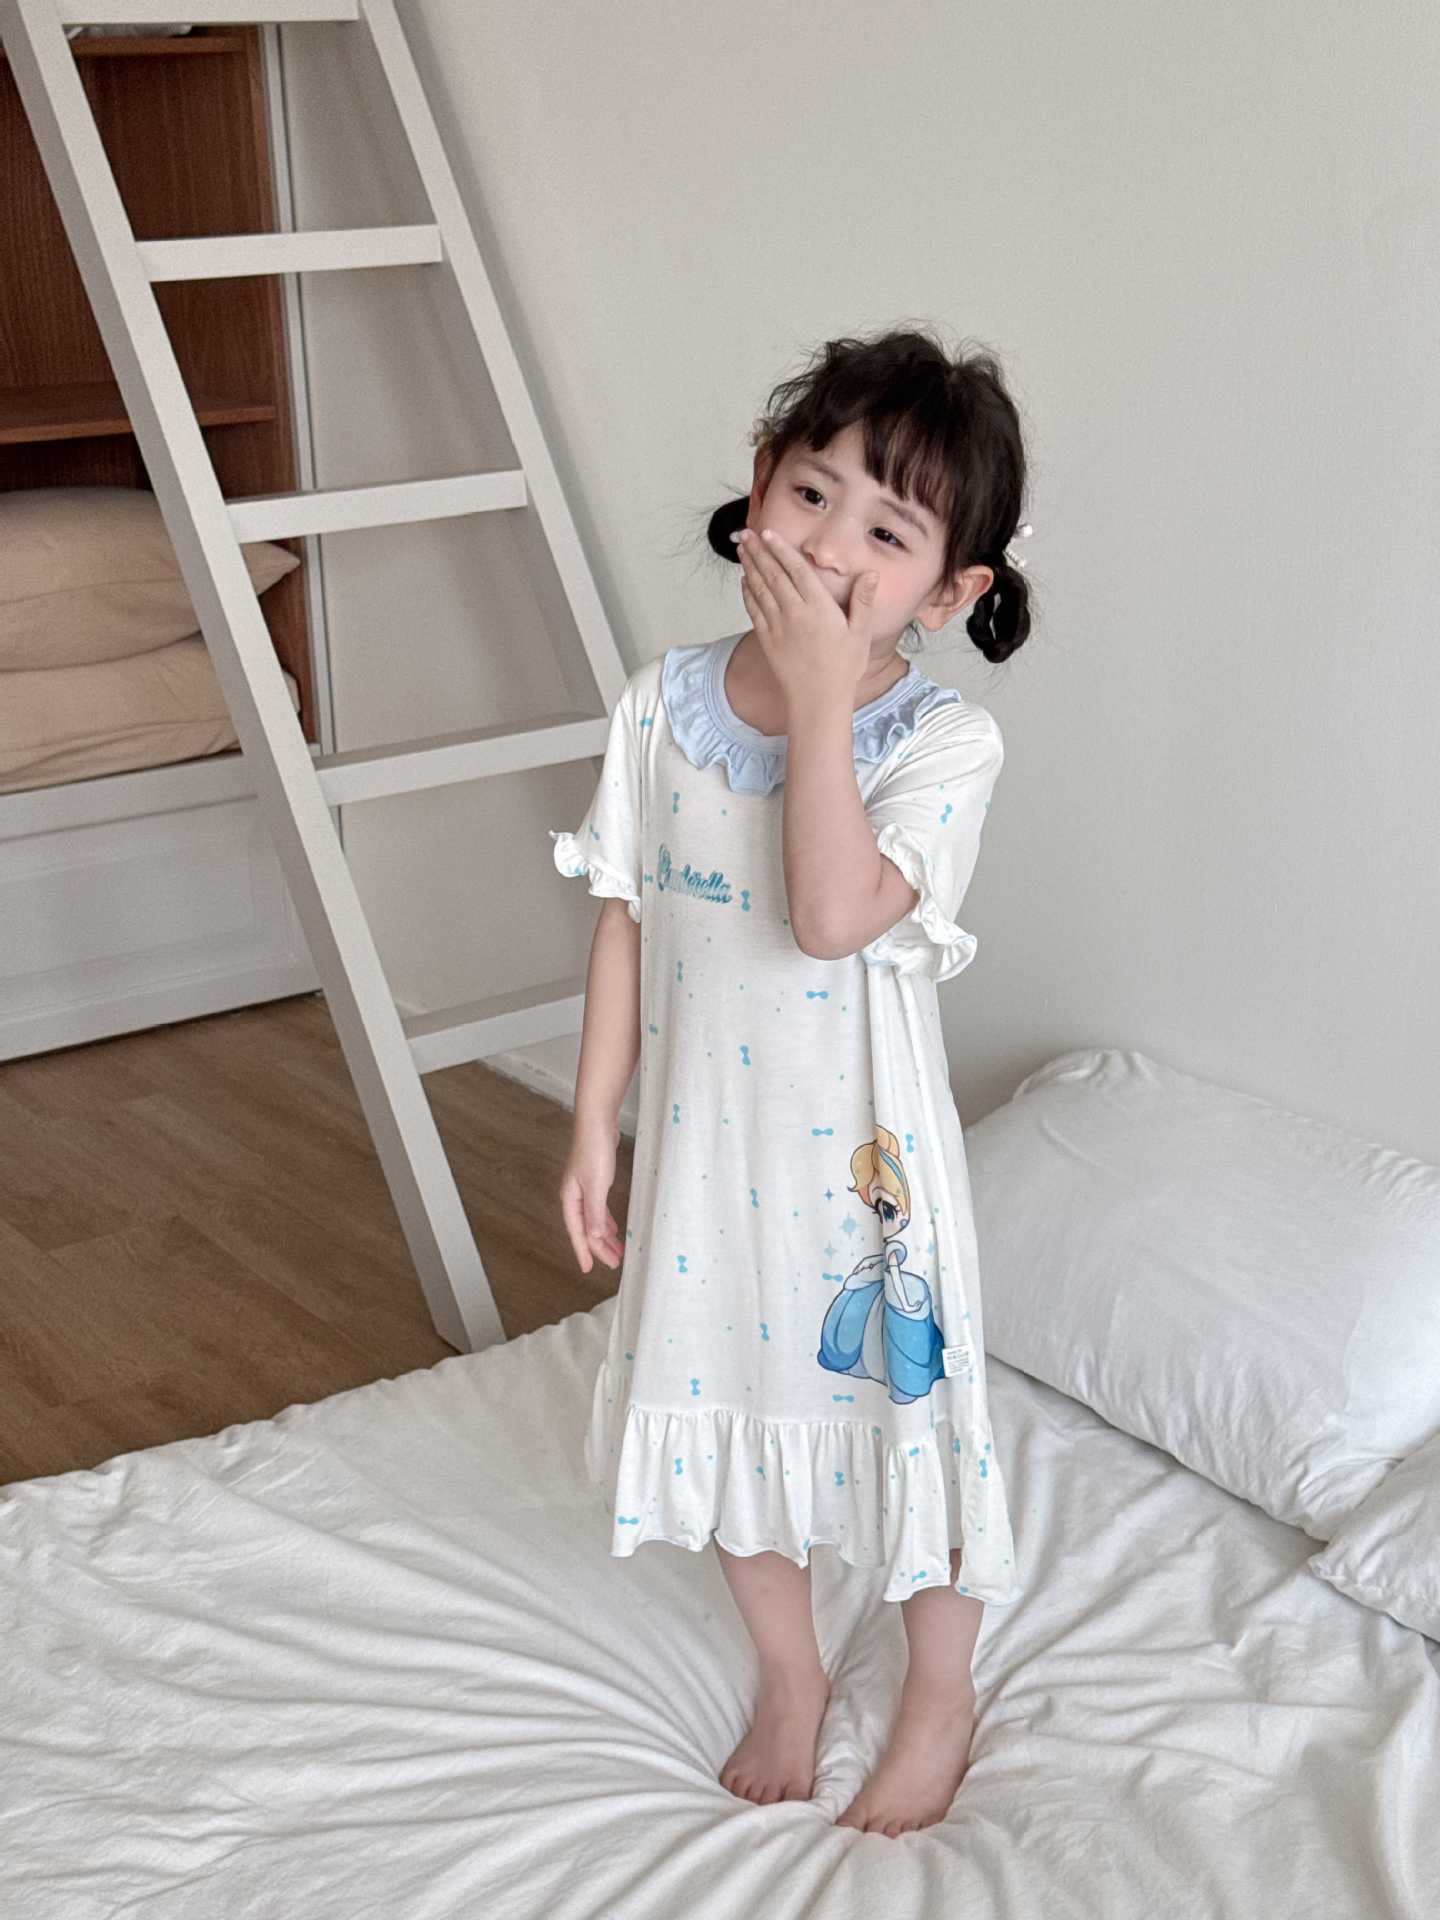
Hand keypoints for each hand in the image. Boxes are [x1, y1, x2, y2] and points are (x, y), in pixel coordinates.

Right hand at [559, 1117, 624, 1272]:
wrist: (597, 1123)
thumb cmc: (594, 1151)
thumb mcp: (597, 1186)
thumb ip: (595, 1213)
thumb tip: (595, 1236)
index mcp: (570, 1199)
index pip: (577, 1232)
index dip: (584, 1251)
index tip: (587, 1269)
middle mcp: (574, 1196)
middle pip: (586, 1228)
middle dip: (599, 1247)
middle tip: (613, 1264)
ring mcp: (584, 1189)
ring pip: (594, 1219)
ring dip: (604, 1236)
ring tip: (617, 1251)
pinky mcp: (595, 1181)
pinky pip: (599, 1209)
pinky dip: (606, 1221)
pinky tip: (614, 1228)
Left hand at [735, 528, 878, 717]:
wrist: (818, 701)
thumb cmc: (843, 669)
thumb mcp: (861, 634)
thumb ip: (863, 601)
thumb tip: (870, 574)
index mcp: (819, 607)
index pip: (796, 570)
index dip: (781, 549)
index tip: (768, 533)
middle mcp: (795, 613)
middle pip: (773, 574)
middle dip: (758, 551)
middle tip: (746, 533)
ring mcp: (778, 626)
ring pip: (760, 589)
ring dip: (749, 566)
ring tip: (741, 548)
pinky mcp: (767, 640)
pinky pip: (754, 610)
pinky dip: (747, 593)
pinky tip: (744, 581)